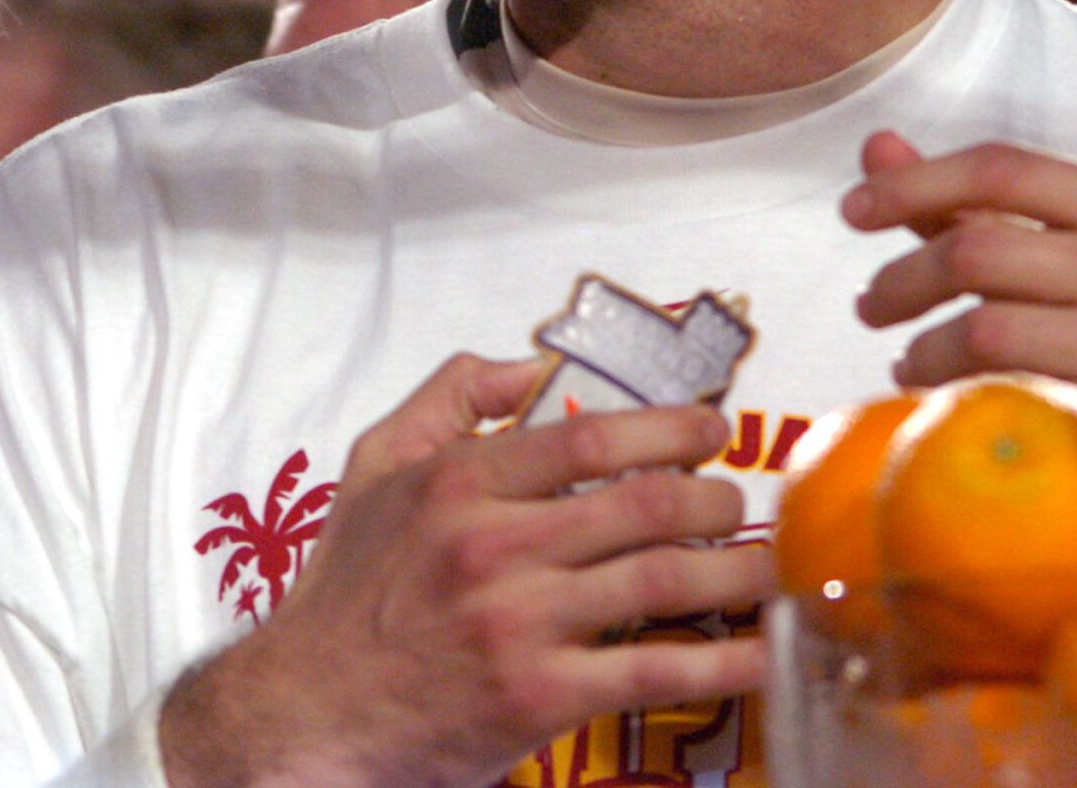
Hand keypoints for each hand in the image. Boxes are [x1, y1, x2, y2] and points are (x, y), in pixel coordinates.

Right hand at [159, 353, 774, 787]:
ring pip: (663, 583)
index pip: (591, 436)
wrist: (304, 710)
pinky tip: (760, 656)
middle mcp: (495, 547)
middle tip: (740, 502)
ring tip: (772, 565)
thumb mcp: (375, 467)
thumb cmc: (346, 594)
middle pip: (646, 505)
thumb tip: (528, 365)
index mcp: (461, 482)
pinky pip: (653, 673)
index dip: (671, 427)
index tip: (711, 428)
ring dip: (738, 571)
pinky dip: (720, 664)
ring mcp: (520, 625)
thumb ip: (449, 397)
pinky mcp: (539, 697)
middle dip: (717, 500)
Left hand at [843, 134, 1076, 386]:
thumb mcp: (1052, 246)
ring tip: (908, 357)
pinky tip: (937, 393)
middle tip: (868, 305)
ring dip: (922, 345)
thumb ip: (964, 202)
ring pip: (983, 328)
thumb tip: (875, 145)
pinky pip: (1004, 394)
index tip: (852, 210)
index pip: (1002, 168)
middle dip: (901, 277)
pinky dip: (950, 391)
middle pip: (978, 249)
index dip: (913, 183)